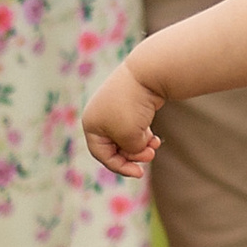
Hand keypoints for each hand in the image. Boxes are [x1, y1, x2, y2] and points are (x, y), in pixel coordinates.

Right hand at [82, 64, 163, 179]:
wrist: (147, 74)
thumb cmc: (133, 107)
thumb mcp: (130, 138)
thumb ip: (130, 150)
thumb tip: (136, 147)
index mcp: (91, 124)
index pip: (102, 154)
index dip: (120, 166)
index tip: (138, 173)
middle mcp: (99, 115)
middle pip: (115, 146)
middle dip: (133, 154)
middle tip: (150, 155)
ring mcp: (114, 108)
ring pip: (126, 136)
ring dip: (140, 145)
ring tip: (154, 145)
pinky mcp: (129, 103)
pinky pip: (134, 125)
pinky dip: (143, 133)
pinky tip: (155, 138)